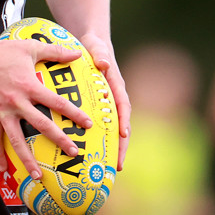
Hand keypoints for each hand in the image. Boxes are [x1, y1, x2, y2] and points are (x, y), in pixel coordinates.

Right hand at [0, 36, 93, 179]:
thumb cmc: (2, 50)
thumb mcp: (30, 47)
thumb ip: (55, 52)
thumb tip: (77, 54)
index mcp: (29, 85)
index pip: (56, 103)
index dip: (74, 114)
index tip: (88, 125)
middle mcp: (17, 102)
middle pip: (41, 125)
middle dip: (59, 140)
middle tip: (73, 153)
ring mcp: (2, 111)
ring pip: (16, 139)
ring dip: (27, 159)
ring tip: (38, 175)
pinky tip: (2, 168)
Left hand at [79, 32, 130, 170]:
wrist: (93, 46)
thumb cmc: (95, 47)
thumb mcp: (96, 47)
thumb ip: (100, 54)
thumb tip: (104, 64)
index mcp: (117, 86)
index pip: (123, 106)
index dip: (124, 121)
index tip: (124, 136)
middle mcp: (115, 98)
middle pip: (122, 125)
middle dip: (121, 146)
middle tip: (118, 165)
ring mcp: (108, 105)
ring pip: (112, 130)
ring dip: (112, 148)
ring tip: (107, 169)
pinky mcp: (99, 108)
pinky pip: (101, 126)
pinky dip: (99, 140)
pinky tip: (90, 154)